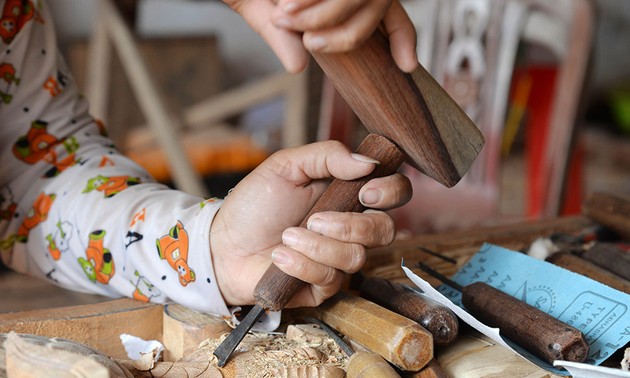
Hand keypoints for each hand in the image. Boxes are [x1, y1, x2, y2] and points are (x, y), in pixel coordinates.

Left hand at [210, 140, 410, 306]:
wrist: (223, 244)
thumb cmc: (254, 204)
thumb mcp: (285, 167)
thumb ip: (326, 155)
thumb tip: (367, 162)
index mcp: (348, 194)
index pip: (394, 193)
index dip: (392, 192)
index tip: (367, 191)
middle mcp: (350, 227)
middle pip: (385, 230)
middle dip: (352, 225)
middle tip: (316, 219)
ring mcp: (338, 258)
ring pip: (356, 257)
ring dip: (318, 246)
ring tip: (286, 236)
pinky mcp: (323, 286)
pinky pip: (330, 279)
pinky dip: (302, 264)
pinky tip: (279, 256)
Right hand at [223, 0, 417, 72]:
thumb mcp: (265, 14)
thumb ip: (284, 40)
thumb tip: (297, 67)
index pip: (391, 14)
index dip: (403, 38)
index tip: (408, 65)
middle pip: (377, 6)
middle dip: (345, 34)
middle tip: (309, 41)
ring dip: (320, 13)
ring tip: (283, 11)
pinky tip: (286, 0)